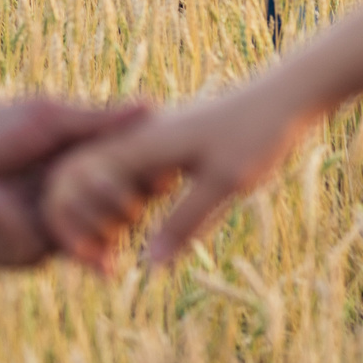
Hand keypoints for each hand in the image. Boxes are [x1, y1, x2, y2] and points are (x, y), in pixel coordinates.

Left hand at [0, 100, 147, 266]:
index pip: (132, 186)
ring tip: (34, 188)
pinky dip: (10, 221)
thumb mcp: (49, 120)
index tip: (153, 175)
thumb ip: (99, 122)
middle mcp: (73, 204)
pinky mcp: (20, 255)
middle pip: (116, 222)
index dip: (143, 184)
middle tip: (94, 190)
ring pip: (81, 243)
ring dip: (57, 215)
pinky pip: (32, 248)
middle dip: (108, 205)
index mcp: (85, 169)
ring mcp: (49, 233)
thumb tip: (153, 105)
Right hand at [42, 80, 318, 271]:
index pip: (78, 178)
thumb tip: (148, 266)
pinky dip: (124, 204)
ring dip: (101, 215)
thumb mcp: (224, 183)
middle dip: (80, 220)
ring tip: (114, 255)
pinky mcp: (167, 148)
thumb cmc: (258, 133)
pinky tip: (140, 230)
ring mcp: (150, 141)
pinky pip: (129, 178)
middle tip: (106, 261)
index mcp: (142, 141)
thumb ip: (184, 223)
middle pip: (79, 177)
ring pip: (103, 178)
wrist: (286, 96)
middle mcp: (137, 137)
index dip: (76, 222)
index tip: (103, 256)